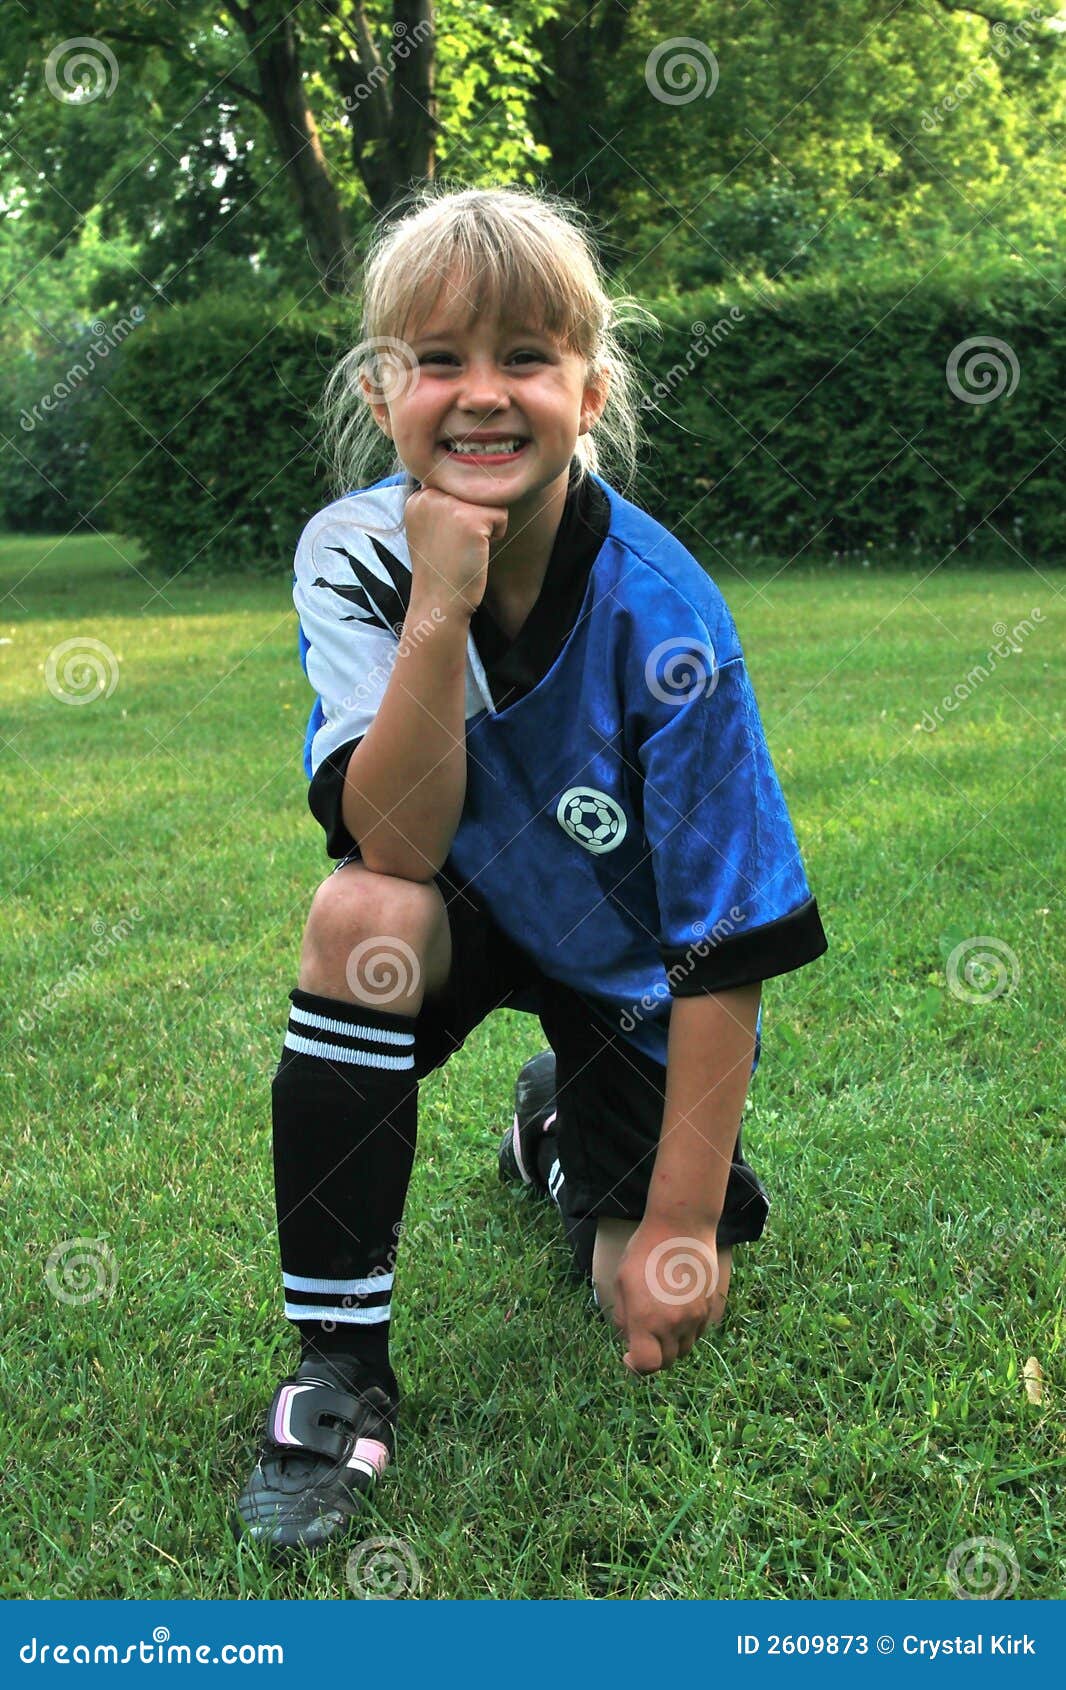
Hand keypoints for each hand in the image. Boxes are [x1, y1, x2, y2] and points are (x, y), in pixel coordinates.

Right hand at [403, 484, 507, 617]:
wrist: (439, 601)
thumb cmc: (442, 569)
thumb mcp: (431, 528)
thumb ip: (443, 503)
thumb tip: (478, 480)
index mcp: (418, 497)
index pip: (458, 486)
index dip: (463, 512)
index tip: (448, 539)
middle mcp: (429, 495)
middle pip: (475, 491)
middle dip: (475, 517)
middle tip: (457, 546)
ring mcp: (449, 505)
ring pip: (489, 501)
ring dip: (486, 525)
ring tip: (466, 547)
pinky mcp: (470, 518)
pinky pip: (501, 515)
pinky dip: (497, 535)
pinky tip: (476, 552)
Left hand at [611, 1215, 720, 1375]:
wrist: (681, 1227)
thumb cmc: (645, 1251)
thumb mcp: (622, 1282)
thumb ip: (623, 1316)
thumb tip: (629, 1337)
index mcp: (646, 1321)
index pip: (646, 1365)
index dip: (636, 1365)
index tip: (629, 1354)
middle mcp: (673, 1324)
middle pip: (667, 1361)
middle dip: (654, 1354)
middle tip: (644, 1334)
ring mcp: (695, 1317)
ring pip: (684, 1348)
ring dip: (672, 1343)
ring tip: (661, 1319)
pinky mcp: (709, 1307)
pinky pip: (698, 1331)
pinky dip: (687, 1330)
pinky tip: (677, 1309)